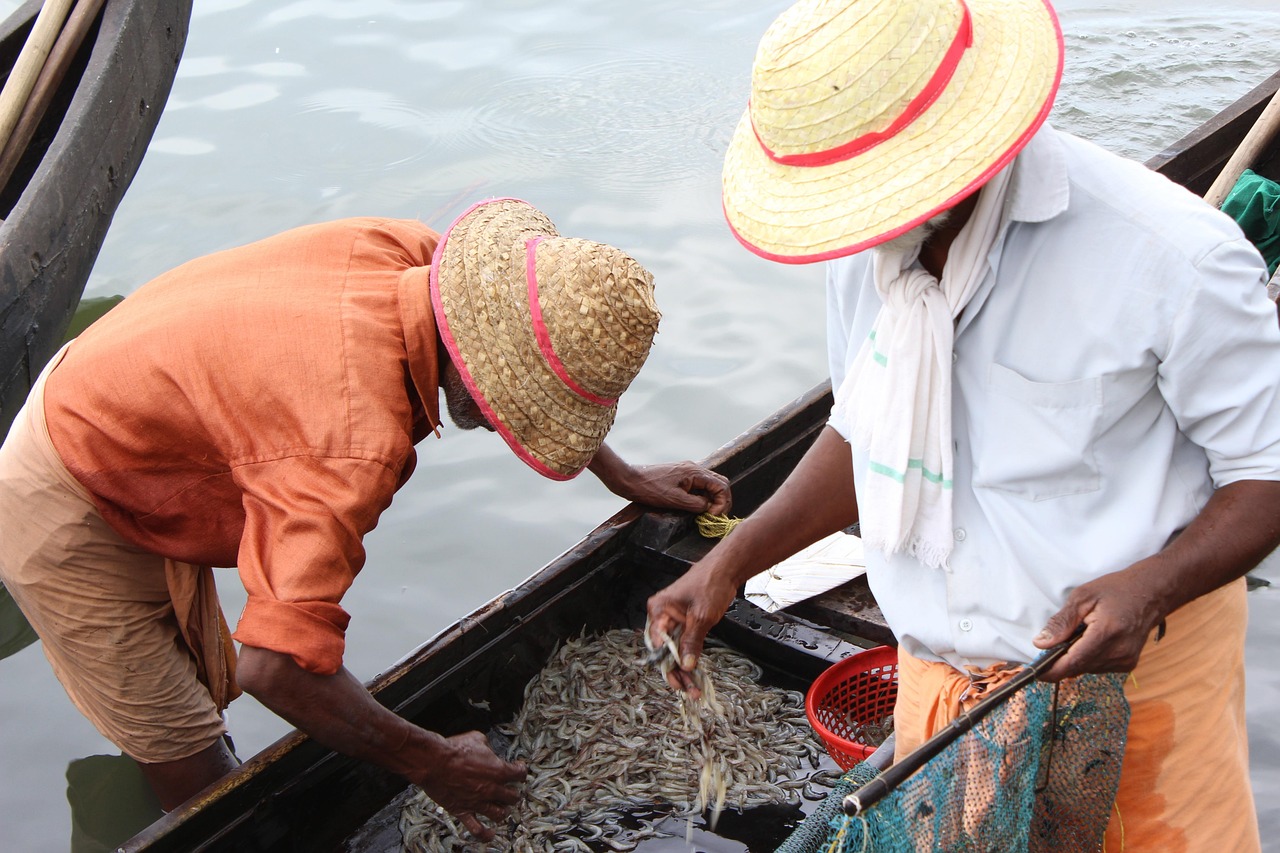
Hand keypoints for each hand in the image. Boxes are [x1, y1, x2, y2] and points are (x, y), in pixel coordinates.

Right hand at [410, 730, 527, 840]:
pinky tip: (490, 834)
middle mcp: (492, 789)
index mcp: (498, 771)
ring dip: (503, 811)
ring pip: (499, 813)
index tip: (518, 769)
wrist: (434, 762)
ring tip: (502, 808)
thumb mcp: (477, 738)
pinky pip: (477, 829)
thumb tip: (488, 750)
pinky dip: (485, 834)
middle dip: (513, 793)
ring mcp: (478, 802)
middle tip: (511, 790)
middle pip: (512, 797)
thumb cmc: (454, 750)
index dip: (521, 771)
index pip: (519, 775)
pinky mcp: (463, 811)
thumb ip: (487, 747)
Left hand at [615, 460, 731, 514]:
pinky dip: (703, 496)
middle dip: (721, 500)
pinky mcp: (681, 476)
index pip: (721, 486)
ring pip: (710, 484)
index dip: (722, 503)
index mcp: (695, 472)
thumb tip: (708, 507)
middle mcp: (694, 469)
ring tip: (707, 514)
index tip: (712, 516)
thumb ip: (695, 504)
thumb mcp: (674, 500)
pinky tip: (697, 507)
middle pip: (719, 483)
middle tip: (715, 516)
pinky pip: (699, 485)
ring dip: (713, 499)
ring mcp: (688, 472)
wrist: (629, 479)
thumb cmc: (650, 489)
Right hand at [645, 562, 738, 696]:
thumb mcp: (701, 617)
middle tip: (687, 689)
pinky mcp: (685, 623)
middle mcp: (661, 616)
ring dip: (684, 669)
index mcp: (658, 610)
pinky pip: (683, 645)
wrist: (725, 570)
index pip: (657, 645)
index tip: (678, 681)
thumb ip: (691, 641)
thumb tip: (685, 665)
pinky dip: (689, 658)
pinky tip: (695, 674)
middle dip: (676, 672)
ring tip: (694, 688)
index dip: (667, 665)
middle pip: (665, 651)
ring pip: (675, 651)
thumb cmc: (710, 584)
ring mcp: (673, 620)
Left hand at [1032, 561, 1166, 681]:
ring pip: (1087, 669)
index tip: (1035, 672)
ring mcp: (1126, 660)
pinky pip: (1098, 667)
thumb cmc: (1115, 590)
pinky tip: (1091, 641)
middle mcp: (1119, 652)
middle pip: (1078, 668)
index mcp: (1107, 633)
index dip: (1051, 670)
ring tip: (1078, 635)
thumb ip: (1061, 622)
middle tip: (1050, 644)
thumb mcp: (1082, 597)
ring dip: (1075, 658)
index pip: (1073, 662)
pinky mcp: (1129, 664)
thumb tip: (1040, 643)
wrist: (1151, 593)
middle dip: (1060, 661)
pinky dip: (1088, 658)